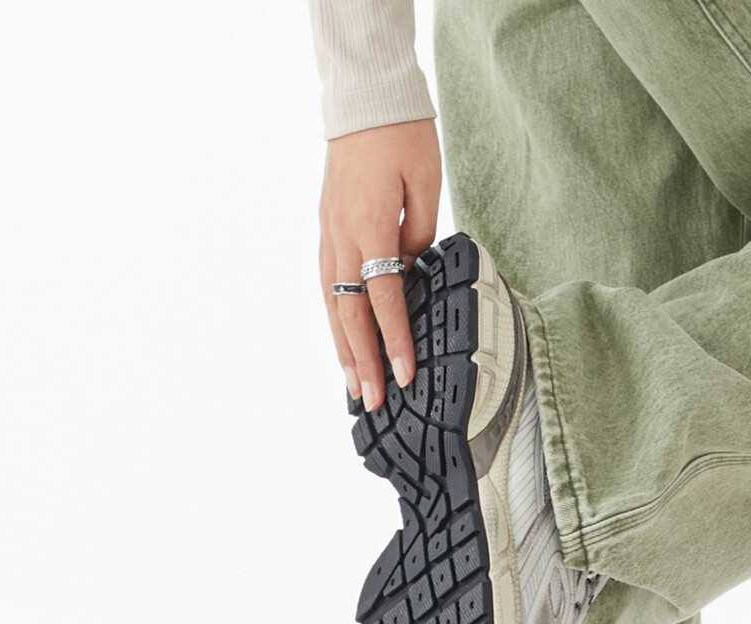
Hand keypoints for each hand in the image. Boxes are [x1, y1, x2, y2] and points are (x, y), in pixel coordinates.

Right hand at [320, 118, 441, 409]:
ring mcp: (328, 233)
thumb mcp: (425, 185)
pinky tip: (342, 342)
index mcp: (368, 226)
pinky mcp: (326, 229)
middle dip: (364, 361)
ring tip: (354, 387)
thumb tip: (412, 277)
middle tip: (375, 401)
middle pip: (351, 312)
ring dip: (344, 349)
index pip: (384, 297)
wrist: (365, 96)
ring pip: (332, 304)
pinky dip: (334, 319)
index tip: (405, 374)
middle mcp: (341, 236)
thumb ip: (419, 238)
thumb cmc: (401, 135)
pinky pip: (327, 286)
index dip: (395, 339)